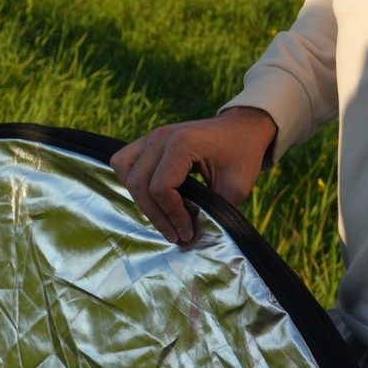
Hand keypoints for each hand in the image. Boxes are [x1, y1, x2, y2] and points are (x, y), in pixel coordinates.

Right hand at [111, 107, 278, 246]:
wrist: (243, 128)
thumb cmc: (242, 155)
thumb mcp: (235, 187)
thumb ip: (212, 212)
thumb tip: (189, 239)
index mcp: (183, 143)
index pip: (161, 188)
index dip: (172, 216)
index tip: (188, 233)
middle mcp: (162, 137)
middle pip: (139, 183)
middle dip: (156, 215)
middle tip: (176, 234)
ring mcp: (152, 136)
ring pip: (124, 170)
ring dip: (140, 198)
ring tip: (163, 215)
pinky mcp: (149, 140)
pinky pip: (125, 162)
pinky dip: (133, 182)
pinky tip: (153, 197)